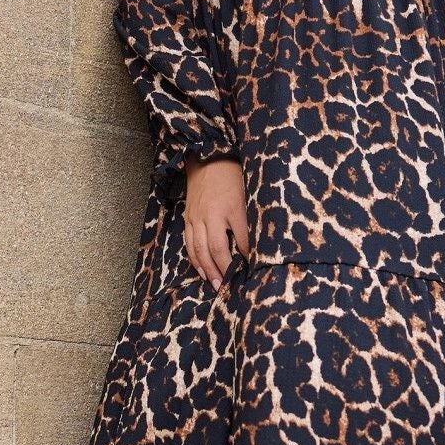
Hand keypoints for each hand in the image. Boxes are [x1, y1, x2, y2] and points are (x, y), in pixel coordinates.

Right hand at [184, 155, 249, 289]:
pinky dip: (195, 259)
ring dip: (208, 269)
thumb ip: (250, 219)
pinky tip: (201, 270)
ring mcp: (197, 217)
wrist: (208, 158)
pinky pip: (189, 243)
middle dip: (224, 270)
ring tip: (216, 284)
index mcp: (231, 208)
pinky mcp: (189, 218)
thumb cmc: (233, 176)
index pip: (241, 239)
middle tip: (230, 287)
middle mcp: (212, 215)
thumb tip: (256, 243)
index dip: (247, 257)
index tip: (253, 270)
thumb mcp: (247, 194)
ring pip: (200, 249)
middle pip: (217, 249)